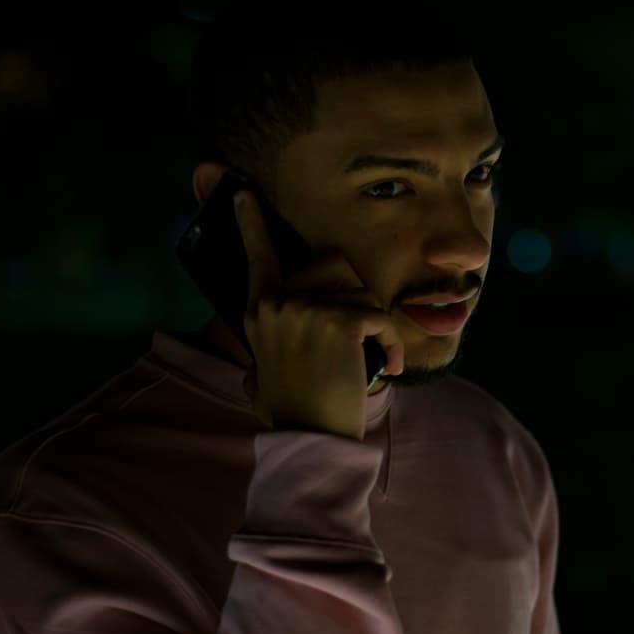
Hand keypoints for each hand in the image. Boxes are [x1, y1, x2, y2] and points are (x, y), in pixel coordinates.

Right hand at [233, 191, 403, 439]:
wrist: (311, 439)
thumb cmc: (296, 411)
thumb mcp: (265, 372)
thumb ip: (272, 343)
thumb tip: (263, 353)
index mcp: (258, 311)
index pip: (258, 257)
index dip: (251, 224)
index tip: (242, 193)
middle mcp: (277, 303)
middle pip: (333, 264)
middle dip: (356, 294)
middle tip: (358, 335)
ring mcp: (305, 309)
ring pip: (363, 292)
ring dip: (376, 325)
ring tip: (369, 360)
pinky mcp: (338, 322)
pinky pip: (380, 317)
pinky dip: (391, 344)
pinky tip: (385, 369)